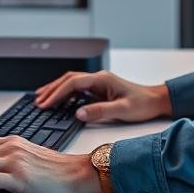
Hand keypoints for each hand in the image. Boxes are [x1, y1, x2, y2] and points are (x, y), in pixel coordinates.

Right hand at [34, 70, 171, 122]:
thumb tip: (78, 113)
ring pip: (71, 83)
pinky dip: (65, 94)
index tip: (46, 103)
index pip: (73, 83)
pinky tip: (59, 101)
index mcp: (102, 80)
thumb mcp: (122, 110)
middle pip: (68, 80)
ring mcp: (98, 84)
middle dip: (52, 90)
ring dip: (56, 90)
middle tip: (38, 102)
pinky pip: (77, 89)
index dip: (57, 93)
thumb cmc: (142, 104)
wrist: (156, 101)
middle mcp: (98, 79)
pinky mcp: (99, 90)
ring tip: (42, 99)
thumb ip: (100, 111)